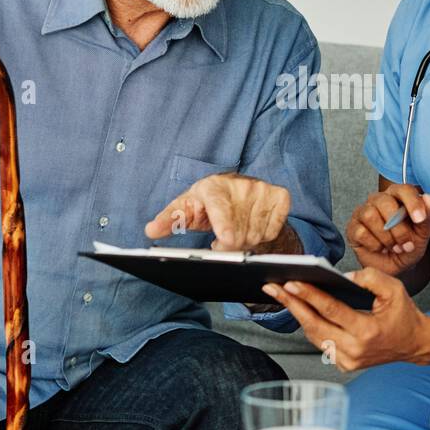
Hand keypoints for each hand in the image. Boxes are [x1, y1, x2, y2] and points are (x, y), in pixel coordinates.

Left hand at [144, 172, 291, 251]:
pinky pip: (273, 230)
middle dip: (230, 245)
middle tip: (221, 241)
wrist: (233, 190)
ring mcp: (262, 188)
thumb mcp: (185, 210)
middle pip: (238, 231)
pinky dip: (264, 235)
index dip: (223, 224)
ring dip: (246, 241)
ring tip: (236, 231)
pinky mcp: (280, 195)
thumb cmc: (205, 203)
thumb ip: (168, 221)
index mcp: (211, 186)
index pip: (218, 207)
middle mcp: (240, 184)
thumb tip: (150, 230)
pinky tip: (253, 226)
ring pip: (256, 234)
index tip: (226, 239)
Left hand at [261, 267, 429, 371]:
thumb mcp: (394, 289)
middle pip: (314, 325)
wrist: (414, 344)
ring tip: (281, 294)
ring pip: (313, 335)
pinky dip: (309, 325)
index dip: (309, 296)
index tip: (290, 283)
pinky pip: (320, 342)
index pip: (332, 311)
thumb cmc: (403, 315)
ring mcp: (348, 361)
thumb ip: (369, 278)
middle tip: (273, 287)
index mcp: (368, 332)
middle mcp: (355, 350)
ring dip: (297, 314)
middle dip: (292, 304)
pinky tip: (300, 309)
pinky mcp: (344, 364)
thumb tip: (342, 276)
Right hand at [346, 184, 429, 276]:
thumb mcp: (422, 234)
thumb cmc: (407, 246)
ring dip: (386, 237)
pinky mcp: (353, 228)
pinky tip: (380, 248)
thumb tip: (428, 198)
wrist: (395, 267)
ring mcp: (363, 213)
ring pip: (370, 215)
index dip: (412, 203)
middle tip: (406, 244)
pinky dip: (374, 244)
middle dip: (399, 228)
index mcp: (397, 197)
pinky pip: (361, 232)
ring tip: (394, 247)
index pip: (403, 189)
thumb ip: (426, 217)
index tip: (419, 219)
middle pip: (385, 202)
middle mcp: (378, 200)